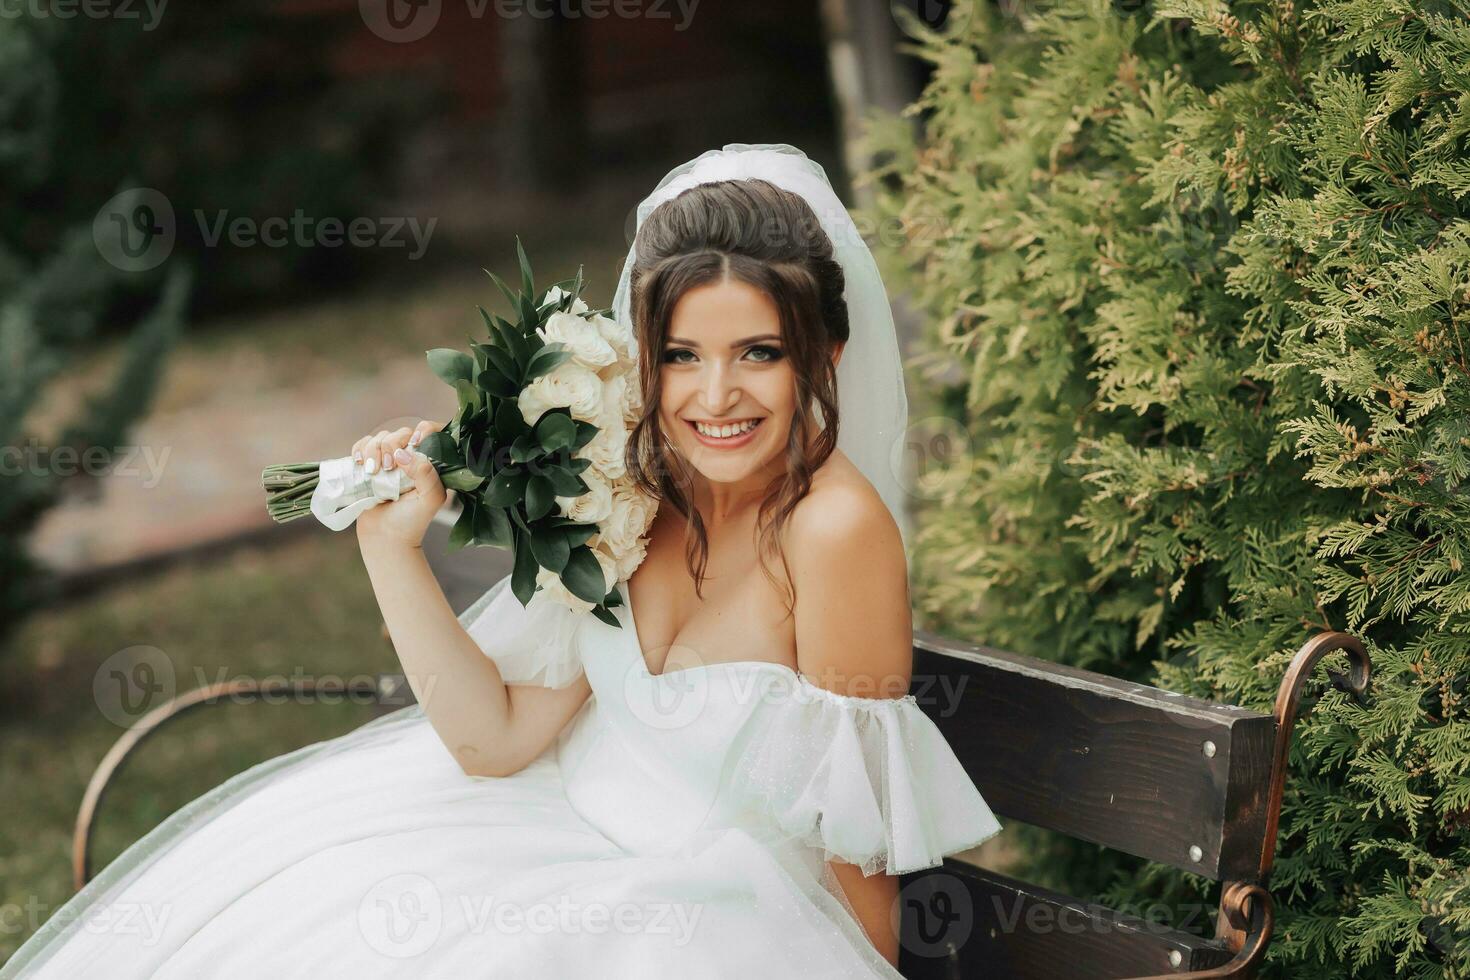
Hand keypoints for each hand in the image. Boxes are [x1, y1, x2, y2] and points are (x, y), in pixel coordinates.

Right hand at [353, 420, 446, 549]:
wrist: (385, 540)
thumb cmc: (411, 522)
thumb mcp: (429, 499)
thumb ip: (426, 474)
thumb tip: (403, 453)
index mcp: (430, 465)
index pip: (432, 433)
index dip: (424, 431)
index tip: (416, 442)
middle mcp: (411, 460)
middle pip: (401, 433)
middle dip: (391, 445)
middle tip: (387, 468)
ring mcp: (389, 462)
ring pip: (380, 438)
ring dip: (373, 450)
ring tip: (373, 472)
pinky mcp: (370, 466)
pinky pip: (363, 445)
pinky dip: (359, 450)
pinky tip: (360, 464)